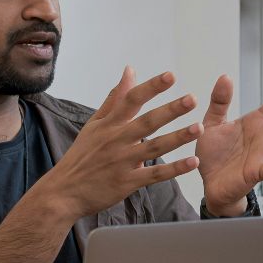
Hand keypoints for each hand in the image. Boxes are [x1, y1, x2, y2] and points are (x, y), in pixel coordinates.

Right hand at [35, 67, 201, 219]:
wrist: (63, 192)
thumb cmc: (82, 156)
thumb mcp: (94, 124)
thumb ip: (115, 98)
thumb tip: (130, 71)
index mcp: (109, 125)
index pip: (131, 100)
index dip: (151, 87)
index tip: (170, 76)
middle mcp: (116, 141)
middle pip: (147, 122)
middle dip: (170, 110)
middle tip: (192, 99)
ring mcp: (122, 162)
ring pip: (154, 147)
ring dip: (177, 138)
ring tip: (198, 128)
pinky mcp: (127, 182)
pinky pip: (154, 175)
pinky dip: (174, 170)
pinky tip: (192, 162)